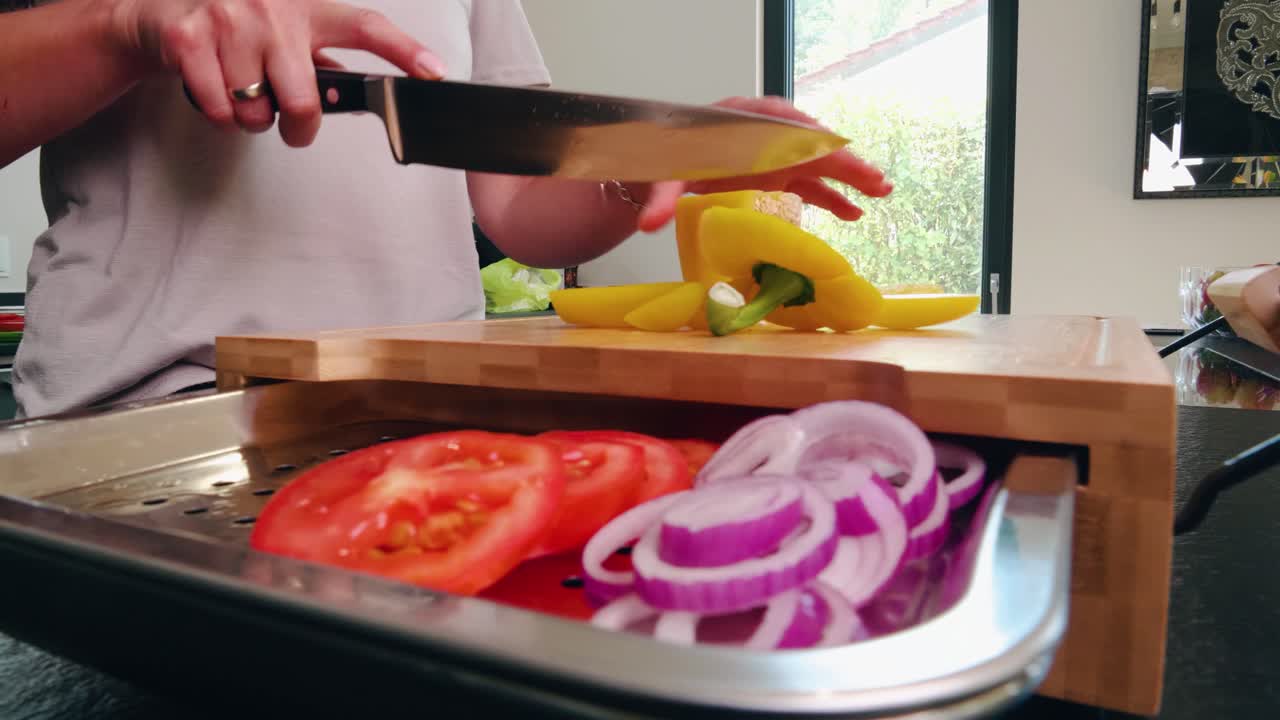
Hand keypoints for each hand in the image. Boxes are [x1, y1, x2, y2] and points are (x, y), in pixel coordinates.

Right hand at [109, 0, 444, 145]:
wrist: (159, 10)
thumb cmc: (235, 26)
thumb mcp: (286, 32)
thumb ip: (321, 57)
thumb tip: (360, 92)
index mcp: (308, 6)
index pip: (367, 27)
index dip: (403, 51)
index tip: (434, 72)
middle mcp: (273, 7)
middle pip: (304, 100)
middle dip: (299, 127)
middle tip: (292, 126)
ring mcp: (229, 19)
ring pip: (256, 110)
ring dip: (251, 118)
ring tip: (240, 89)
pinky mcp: (189, 37)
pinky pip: (219, 109)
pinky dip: (219, 115)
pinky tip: (213, 88)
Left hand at [632, 96, 893, 232]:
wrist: (665, 163)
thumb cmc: (668, 161)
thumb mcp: (664, 177)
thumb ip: (660, 198)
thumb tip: (650, 223)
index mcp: (745, 124)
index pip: (787, 130)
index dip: (814, 146)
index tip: (838, 157)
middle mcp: (768, 137)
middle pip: (813, 147)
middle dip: (845, 164)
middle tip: (876, 182)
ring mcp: (776, 158)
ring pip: (818, 166)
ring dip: (848, 180)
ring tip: (879, 194)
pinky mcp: (778, 177)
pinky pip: (810, 185)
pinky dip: (831, 199)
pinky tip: (853, 214)